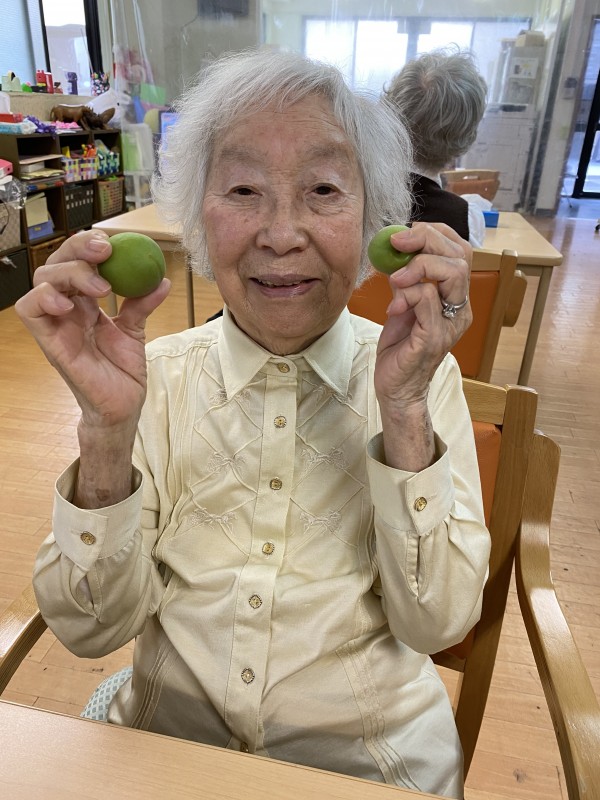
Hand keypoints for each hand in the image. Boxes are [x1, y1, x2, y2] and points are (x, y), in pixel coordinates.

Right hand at [15, 230, 170, 431]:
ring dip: (69, 273)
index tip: (113, 244)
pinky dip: (44, 298)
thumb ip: (143, 304)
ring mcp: (56, 323)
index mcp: (86, 301)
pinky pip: (30, 310)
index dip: (89, 246)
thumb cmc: (122, 371)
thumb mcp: (136, 331)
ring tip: (100, 287)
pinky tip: (68, 303)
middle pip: (57, 262)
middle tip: (106, 252)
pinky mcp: (49, 341)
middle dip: (78, 249)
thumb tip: (162, 280)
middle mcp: (68, 307)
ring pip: (42, 279)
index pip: (78, 261)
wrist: (121, 406)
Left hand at [374, 222, 471, 411]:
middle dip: (427, 240)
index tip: (406, 232)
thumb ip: (405, 283)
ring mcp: (450, 324)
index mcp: (454, 299)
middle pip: (459, 256)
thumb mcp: (402, 307)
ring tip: (395, 277)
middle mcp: (459, 310)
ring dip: (419, 265)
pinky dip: (409, 293)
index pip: (459, 251)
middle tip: (397, 243)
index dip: (436, 233)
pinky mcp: (434, 338)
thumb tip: (397, 253)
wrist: (396, 390)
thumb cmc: (399, 351)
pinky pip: (429, 301)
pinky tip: (393, 306)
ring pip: (452, 273)